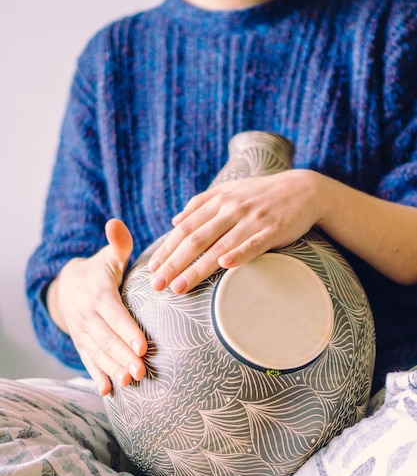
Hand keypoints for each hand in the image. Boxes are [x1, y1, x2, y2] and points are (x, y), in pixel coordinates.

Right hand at [48, 219, 146, 394]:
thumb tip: (116, 222)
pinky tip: (107, 391)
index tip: (143, 346)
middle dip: (123, 356)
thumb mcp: (108, 257)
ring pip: (98, 354)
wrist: (68, 288)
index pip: (114, 315)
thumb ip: (118, 244)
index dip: (127, 331)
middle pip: (107, 339)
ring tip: (130, 382)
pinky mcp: (82, 345)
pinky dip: (97, 376)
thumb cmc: (99, 272)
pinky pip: (88, 362)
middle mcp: (89, 316)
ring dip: (113, 369)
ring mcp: (84, 333)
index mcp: (99, 294)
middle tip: (142, 371)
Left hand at [149, 169, 321, 293]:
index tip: (152, 269)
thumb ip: (200, 205)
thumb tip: (174, 220)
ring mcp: (252, 219)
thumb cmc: (261, 195)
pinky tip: (225, 265)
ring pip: (219, 245)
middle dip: (174, 263)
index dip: (167, 249)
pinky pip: (254, 244)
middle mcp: (231, 209)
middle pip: (196, 239)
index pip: (185, 228)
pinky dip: (240, 253)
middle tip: (157, 285)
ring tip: (179, 287)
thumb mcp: (229, 192)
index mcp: (217, 201)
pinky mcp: (273, 229)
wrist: (304, 189)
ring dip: (197, 268)